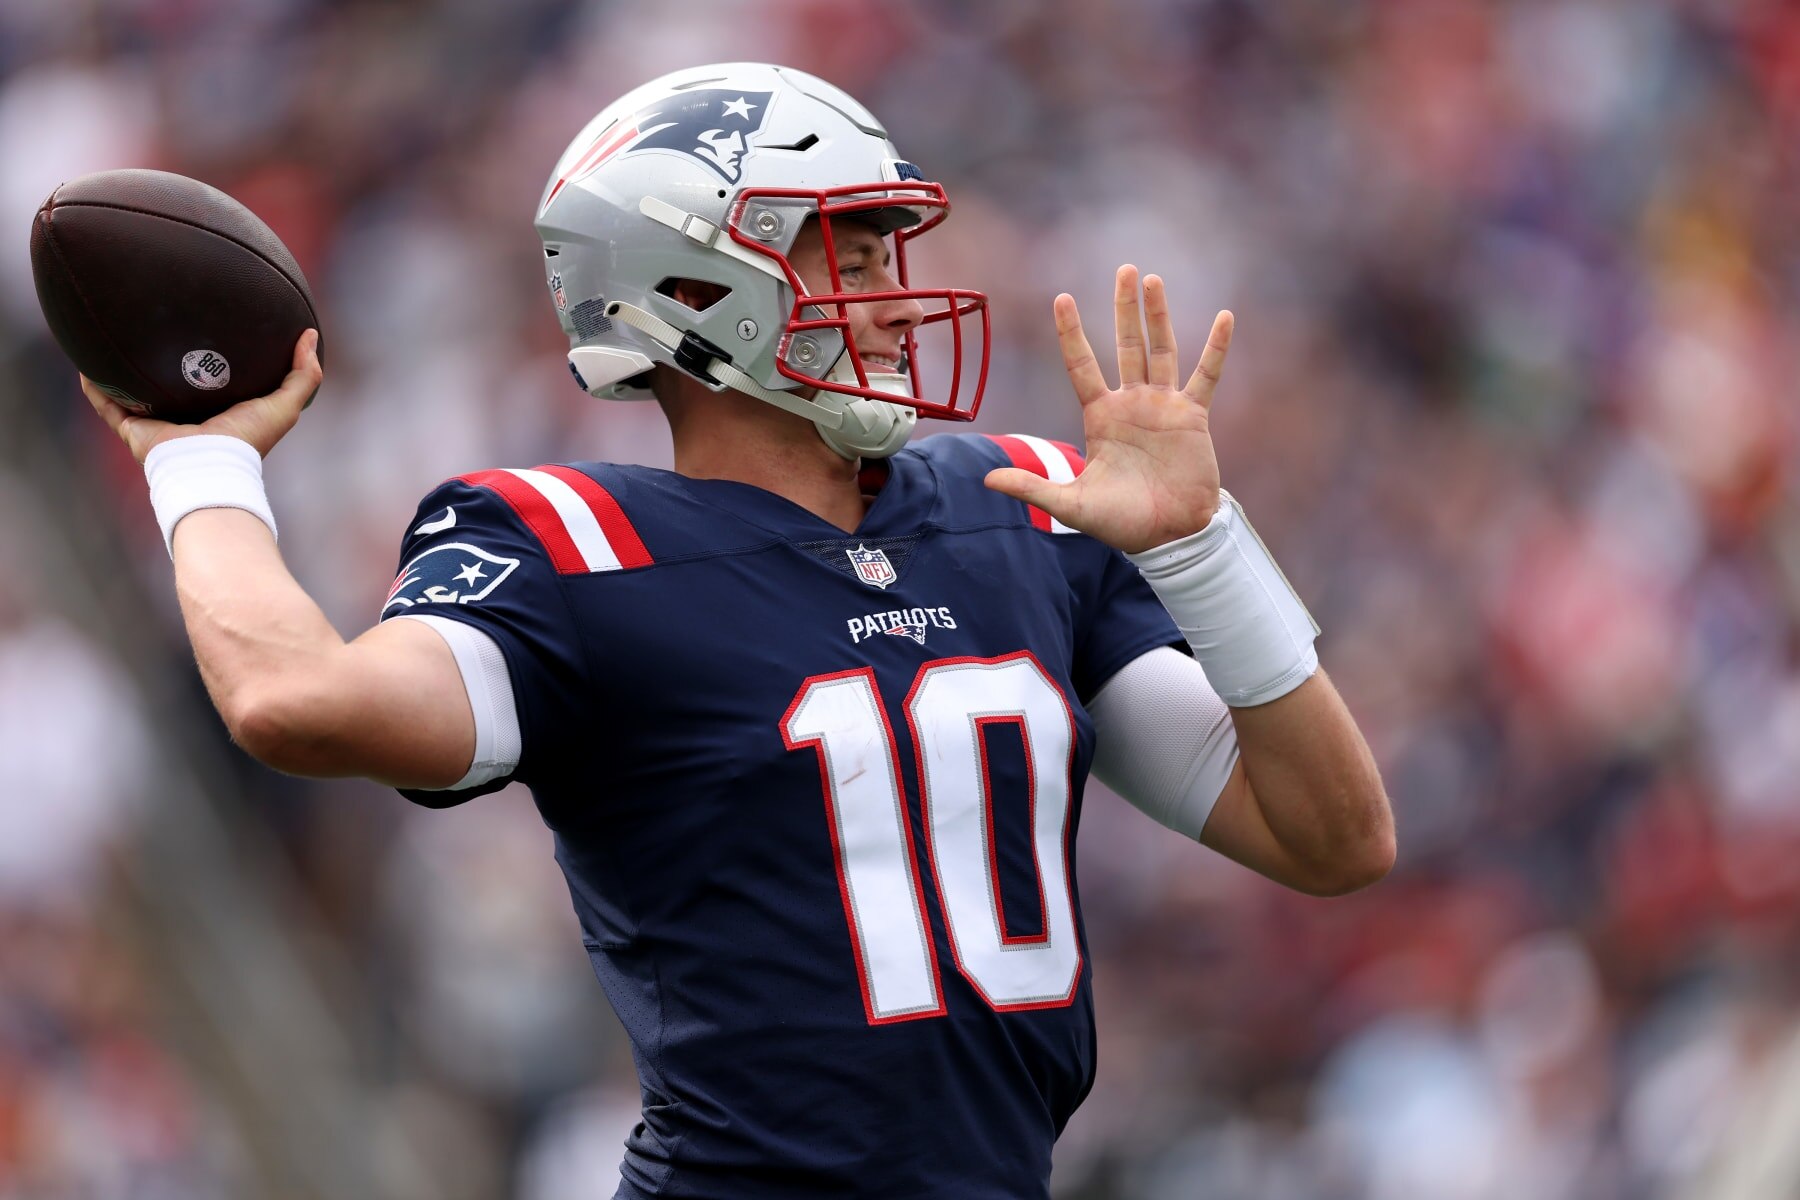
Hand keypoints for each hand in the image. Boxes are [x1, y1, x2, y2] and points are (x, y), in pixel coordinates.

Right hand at [83, 329, 322, 464]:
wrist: (210, 467)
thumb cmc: (247, 440)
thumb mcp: (285, 404)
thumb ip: (302, 374)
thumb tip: (311, 335)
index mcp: (218, 415)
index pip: (213, 385)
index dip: (210, 363)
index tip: (205, 334)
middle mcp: (187, 421)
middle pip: (170, 388)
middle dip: (162, 364)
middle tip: (154, 330)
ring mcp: (158, 427)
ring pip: (134, 395)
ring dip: (122, 372)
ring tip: (111, 341)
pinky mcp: (134, 432)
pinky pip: (108, 406)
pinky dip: (95, 388)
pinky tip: (85, 364)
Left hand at [984, 267, 1231, 554]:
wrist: (1168, 537)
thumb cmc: (1120, 522)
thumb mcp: (1071, 505)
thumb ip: (1032, 488)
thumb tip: (986, 480)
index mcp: (1100, 416)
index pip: (1081, 365)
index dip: (1072, 333)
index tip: (1062, 297)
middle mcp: (1131, 403)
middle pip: (1125, 345)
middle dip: (1124, 308)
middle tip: (1124, 269)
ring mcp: (1163, 406)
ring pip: (1161, 349)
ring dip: (1159, 316)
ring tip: (1153, 280)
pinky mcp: (1193, 417)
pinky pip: (1206, 375)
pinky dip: (1215, 348)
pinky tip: (1224, 318)